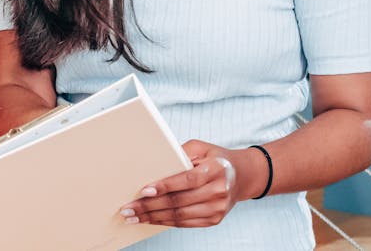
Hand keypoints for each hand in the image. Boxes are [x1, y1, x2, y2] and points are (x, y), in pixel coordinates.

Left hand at [119, 140, 265, 227]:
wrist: (242, 175)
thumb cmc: (215, 158)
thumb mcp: (200, 147)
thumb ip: (180, 153)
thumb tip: (155, 165)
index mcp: (216, 169)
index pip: (187, 179)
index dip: (165, 186)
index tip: (144, 190)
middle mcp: (219, 191)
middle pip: (180, 201)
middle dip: (150, 205)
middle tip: (129, 208)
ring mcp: (218, 208)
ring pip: (180, 215)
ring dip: (154, 217)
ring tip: (134, 216)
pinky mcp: (214, 219)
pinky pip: (186, 223)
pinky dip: (166, 221)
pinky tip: (150, 219)